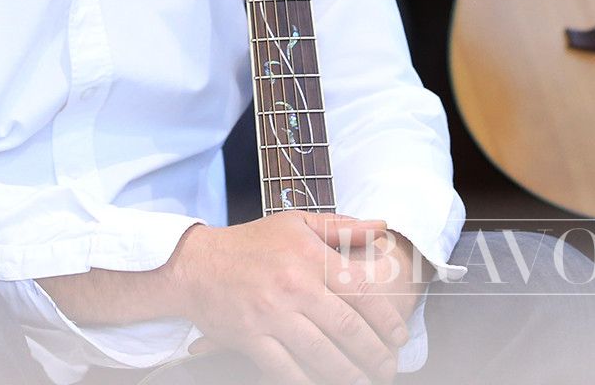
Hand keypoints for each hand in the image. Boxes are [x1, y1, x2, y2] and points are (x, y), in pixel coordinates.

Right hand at [168, 211, 408, 384]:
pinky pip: (285, 368)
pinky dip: (306, 381)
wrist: (195, 265)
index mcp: (311, 258)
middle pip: (346, 327)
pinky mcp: (251, 338)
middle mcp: (294, 287)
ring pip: (320, 353)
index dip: (386, 318)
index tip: (399, 335)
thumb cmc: (249, 244)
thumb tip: (381, 225)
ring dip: (346, 373)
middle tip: (388, 367)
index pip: (361, 291)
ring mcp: (271, 315)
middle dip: (373, 353)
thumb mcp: (297, 224)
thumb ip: (342, 227)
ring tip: (364, 381)